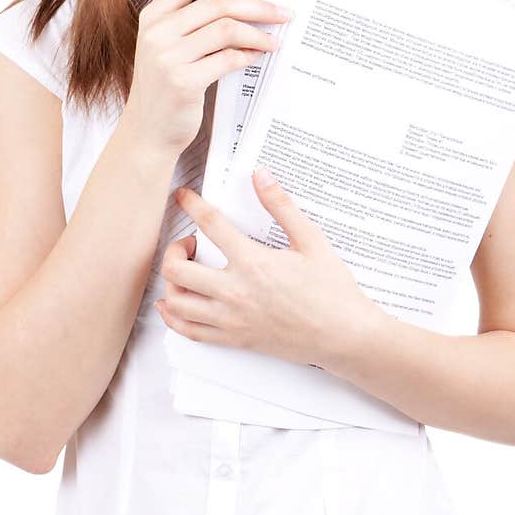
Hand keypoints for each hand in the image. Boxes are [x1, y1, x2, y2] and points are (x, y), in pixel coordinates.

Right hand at [126, 0, 290, 157]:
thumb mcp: (167, 46)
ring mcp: (167, 57)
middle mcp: (157, 31)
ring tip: (274, 40)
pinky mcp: (182, 82)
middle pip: (219, 2)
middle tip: (283, 13)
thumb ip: (194, 22)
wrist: (147, 132)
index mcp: (153, 15)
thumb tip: (245, 2)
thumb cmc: (164, 87)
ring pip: (226, 29)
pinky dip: (247, 56)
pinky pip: (227, 59)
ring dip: (258, 33)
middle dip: (258, 5)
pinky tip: (256, 57)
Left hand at [154, 166, 376, 367]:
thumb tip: (261, 175)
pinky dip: (173, 316)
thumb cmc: (332, 289)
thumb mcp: (311, 241)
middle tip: (189, 243)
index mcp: (254, 262)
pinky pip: (189, 331)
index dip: (192, 204)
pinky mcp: (234, 339)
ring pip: (177, 302)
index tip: (183, 196)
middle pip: (177, 269)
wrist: (343, 335)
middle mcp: (236, 292)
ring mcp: (232, 319)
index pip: (210, 225)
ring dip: (171, 282)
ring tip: (185, 271)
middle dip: (174, 249)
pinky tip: (173, 304)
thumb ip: (282, 206)